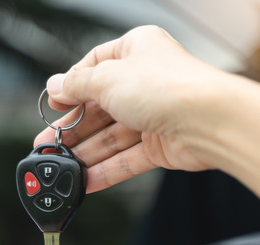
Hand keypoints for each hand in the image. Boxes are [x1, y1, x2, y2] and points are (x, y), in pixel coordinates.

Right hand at [33, 25, 237, 192]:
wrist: (210, 121)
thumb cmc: (169, 87)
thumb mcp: (107, 78)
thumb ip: (77, 86)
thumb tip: (56, 86)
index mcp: (137, 50)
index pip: (95, 65)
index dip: (72, 87)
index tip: (55, 104)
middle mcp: (146, 80)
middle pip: (100, 107)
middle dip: (73, 128)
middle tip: (48, 145)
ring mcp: (155, 114)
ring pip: (112, 136)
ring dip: (86, 153)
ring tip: (61, 168)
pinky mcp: (162, 145)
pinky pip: (127, 159)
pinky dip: (106, 170)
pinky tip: (85, 181)